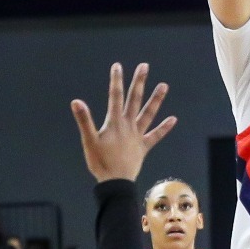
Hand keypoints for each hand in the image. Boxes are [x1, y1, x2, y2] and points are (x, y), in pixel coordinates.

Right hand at [70, 62, 175, 182]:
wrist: (115, 182)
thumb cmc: (100, 162)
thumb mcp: (89, 140)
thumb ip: (84, 120)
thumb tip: (76, 101)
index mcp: (115, 123)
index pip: (115, 96)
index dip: (116, 80)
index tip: (118, 66)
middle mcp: (128, 125)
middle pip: (134, 100)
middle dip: (139, 82)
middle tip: (144, 66)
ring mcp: (138, 135)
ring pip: (149, 114)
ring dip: (156, 99)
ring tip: (164, 85)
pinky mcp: (143, 147)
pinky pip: (155, 136)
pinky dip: (164, 128)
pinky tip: (173, 119)